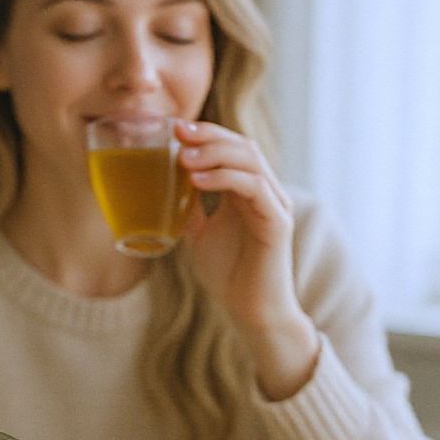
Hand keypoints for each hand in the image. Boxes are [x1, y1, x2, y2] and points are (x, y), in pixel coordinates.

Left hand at [175, 120, 319, 399]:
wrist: (250, 312)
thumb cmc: (228, 274)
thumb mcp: (199, 234)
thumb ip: (188, 209)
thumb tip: (161, 189)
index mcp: (247, 191)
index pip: (231, 148)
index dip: (206, 134)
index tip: (174, 127)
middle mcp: (266, 192)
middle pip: (243, 146)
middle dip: (209, 135)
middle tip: (178, 130)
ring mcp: (275, 205)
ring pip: (251, 162)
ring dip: (215, 153)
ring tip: (183, 155)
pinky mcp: (277, 224)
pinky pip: (255, 189)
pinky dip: (227, 179)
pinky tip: (198, 179)